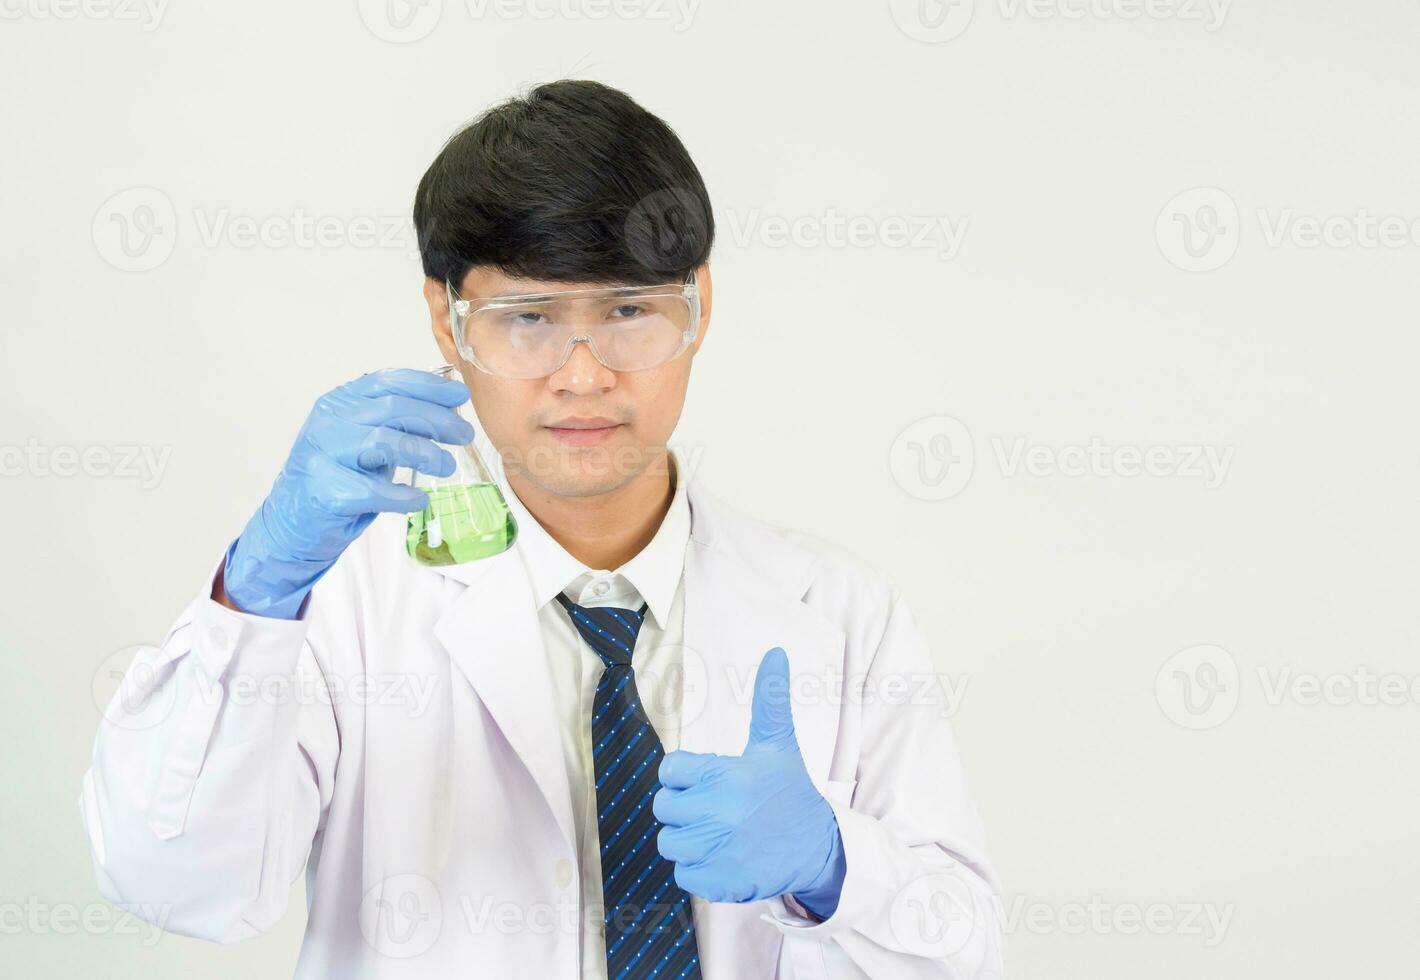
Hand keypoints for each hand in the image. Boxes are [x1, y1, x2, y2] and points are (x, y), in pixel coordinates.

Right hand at [222, 368, 474, 618]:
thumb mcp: (365, 440)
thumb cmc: (338, 478)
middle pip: (393, 409)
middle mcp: (329, 421)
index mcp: (340, 402)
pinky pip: (373, 490)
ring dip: (425, 453)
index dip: (428, 386)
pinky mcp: (323, 490)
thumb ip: (396, 422)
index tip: (459, 396)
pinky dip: (402, 496)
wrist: (293, 522)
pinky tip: (419, 500)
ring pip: (384, 442)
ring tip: (446, 466)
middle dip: (436, 420)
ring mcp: (323, 454)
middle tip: (464, 435)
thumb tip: (448, 407)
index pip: (388, 381)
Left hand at [653, 647, 846, 918]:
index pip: (670, 770)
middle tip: (712, 807)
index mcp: (727, 775)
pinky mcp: (718, 882)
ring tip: (715, 833)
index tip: (707, 780)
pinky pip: (681, 875)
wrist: (818, 848)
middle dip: (684, 807)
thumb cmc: (790, 792)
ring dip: (687, 840)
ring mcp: (717, 850)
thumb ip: (769, 700)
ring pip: (668, 842)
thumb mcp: (778, 745)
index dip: (684, 775)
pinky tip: (721, 857)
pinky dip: (697, 870)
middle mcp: (719, 812)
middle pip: (664, 807)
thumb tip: (775, 653)